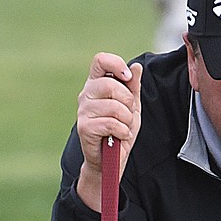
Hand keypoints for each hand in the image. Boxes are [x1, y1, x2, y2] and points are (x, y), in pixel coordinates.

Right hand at [75, 53, 142, 211]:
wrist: (111, 160)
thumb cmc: (119, 131)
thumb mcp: (131, 108)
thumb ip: (133, 87)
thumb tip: (136, 66)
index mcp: (97, 85)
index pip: (100, 60)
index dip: (116, 64)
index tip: (127, 78)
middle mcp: (86, 94)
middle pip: (110, 85)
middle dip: (127, 102)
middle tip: (127, 115)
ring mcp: (83, 110)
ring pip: (113, 106)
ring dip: (126, 120)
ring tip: (122, 128)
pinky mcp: (84, 127)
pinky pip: (111, 123)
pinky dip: (122, 131)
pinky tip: (118, 136)